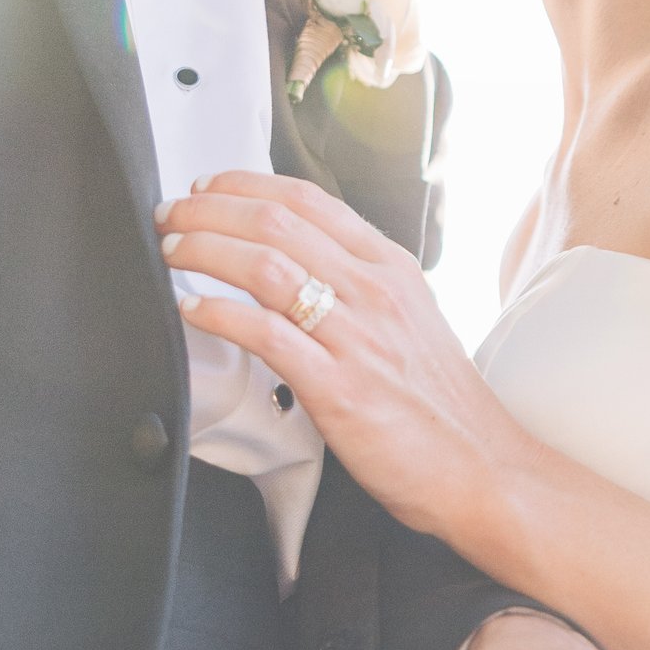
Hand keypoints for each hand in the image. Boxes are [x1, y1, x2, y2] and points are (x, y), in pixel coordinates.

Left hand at [157, 172, 523, 553]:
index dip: (245, 184)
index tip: (206, 185)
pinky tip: (192, 310)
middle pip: (277, 223)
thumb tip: (300, 262)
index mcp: (391, 267)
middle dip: (209, 210)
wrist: (479, 465)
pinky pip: (267, 335)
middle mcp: (375, 291)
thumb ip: (361, 285)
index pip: (309, 200)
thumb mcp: (411, 318)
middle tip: (171, 215)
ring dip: (205, 251)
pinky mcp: (339, 387)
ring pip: (266, 267)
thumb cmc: (440, 402)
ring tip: (171, 252)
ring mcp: (358, 336)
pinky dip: (220, 314)